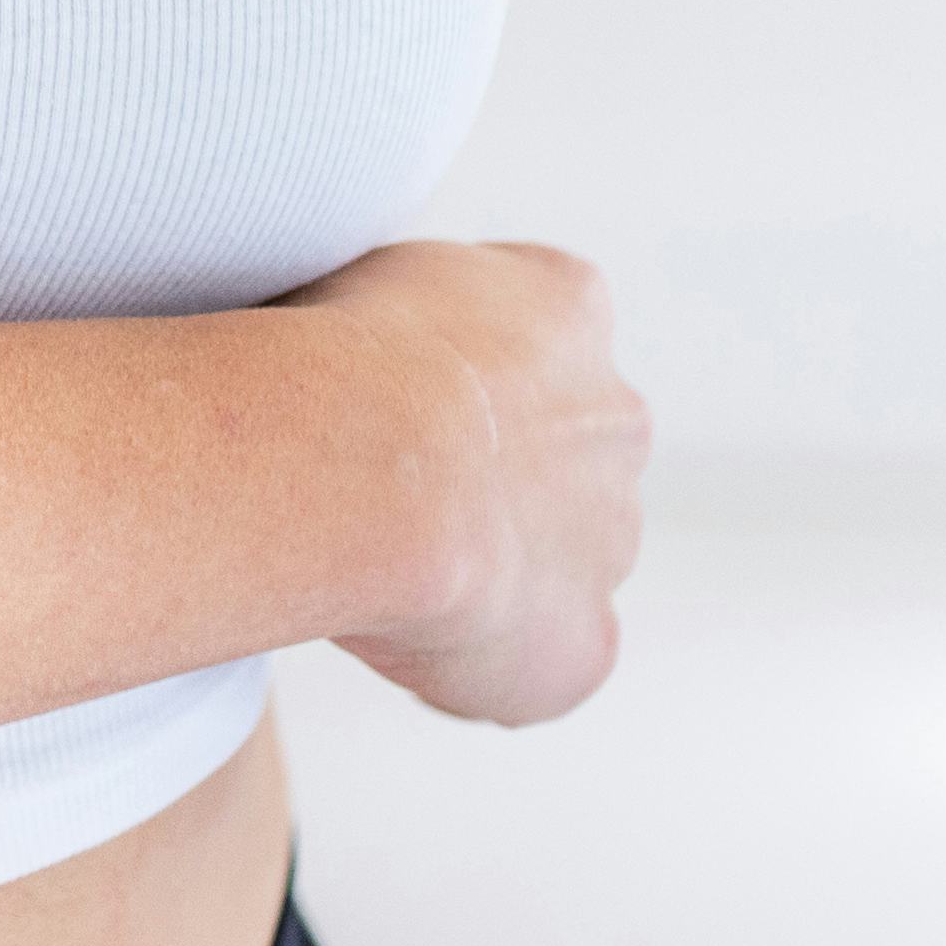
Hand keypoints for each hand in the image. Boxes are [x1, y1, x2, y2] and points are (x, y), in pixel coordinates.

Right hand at [291, 238, 650, 730]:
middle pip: (552, 460)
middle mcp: (614, 419)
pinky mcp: (583, 644)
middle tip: (371, 500)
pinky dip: (483, 664)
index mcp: (567, 307)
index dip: (441, 385)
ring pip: (549, 562)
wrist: (368, 459)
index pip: (523, 346)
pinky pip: (543, 662)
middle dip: (476, 483)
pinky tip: (407, 641)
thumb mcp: (358, 281)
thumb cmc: (330, 358)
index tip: (373, 409)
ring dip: (480, 569)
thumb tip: (344, 363)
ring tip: (371, 569)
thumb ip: (394, 321)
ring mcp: (612, 537)